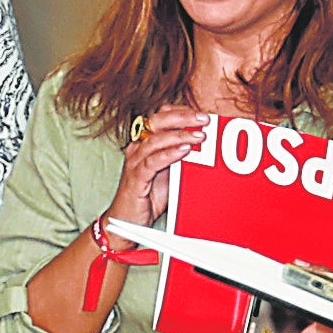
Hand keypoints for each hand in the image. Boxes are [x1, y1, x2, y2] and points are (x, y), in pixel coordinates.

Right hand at [104, 111, 212, 234]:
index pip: (161, 117)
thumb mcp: (170, 171)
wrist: (128, 220)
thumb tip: (204, 143)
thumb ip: (181, 156)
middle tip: (204, 120)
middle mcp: (138, 147)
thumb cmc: (149, 196)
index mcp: (146, 142)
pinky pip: (152, 161)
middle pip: (158, 121)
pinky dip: (169, 154)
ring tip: (200, 136)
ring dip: (180, 136)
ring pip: (156, 140)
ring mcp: (135, 161)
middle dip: (183, 118)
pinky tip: (184, 151)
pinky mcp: (136, 177)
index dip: (181, 112)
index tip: (201, 113)